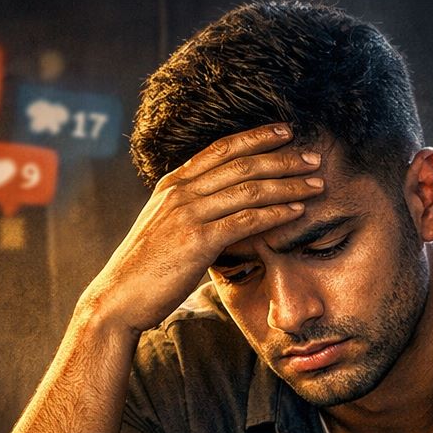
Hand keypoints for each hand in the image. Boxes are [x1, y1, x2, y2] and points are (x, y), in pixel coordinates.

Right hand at [75, 124, 324, 332]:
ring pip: (249, 189)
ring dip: (288, 184)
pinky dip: (275, 213)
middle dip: (282, 158)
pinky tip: (297, 212)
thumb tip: (216, 210)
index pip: (220, 149)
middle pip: (241, 164)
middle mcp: (179, 193)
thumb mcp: (161, 228)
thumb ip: (187, 212)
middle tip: (314, 157)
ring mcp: (187, 215)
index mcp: (171, 185)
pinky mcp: (197, 241)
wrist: (117, 300)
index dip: (256, 137)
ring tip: (316, 183)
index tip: (285, 132)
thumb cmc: (142, 270)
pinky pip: (246, 220)